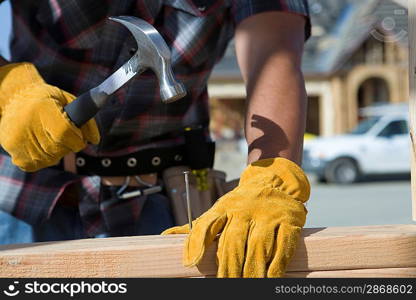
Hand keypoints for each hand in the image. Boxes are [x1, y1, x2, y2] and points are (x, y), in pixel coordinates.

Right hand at [0, 63, 99, 171]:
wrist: (15, 98)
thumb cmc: (48, 100)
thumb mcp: (68, 100)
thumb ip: (85, 119)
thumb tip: (95, 141)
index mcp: (42, 109)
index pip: (64, 133)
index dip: (77, 139)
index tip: (81, 138)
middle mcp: (27, 125)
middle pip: (58, 149)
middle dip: (68, 146)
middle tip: (66, 136)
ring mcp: (17, 140)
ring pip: (48, 159)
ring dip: (56, 153)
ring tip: (51, 138)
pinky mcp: (12, 150)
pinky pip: (34, 164)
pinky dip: (43, 158)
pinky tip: (41, 145)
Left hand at [162, 157, 309, 276]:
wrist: (274, 181)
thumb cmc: (241, 203)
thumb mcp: (219, 209)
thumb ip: (198, 227)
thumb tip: (166, 236)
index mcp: (224, 207)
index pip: (207, 224)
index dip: (197, 243)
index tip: (190, 262)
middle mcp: (244, 210)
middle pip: (233, 243)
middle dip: (229, 269)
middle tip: (226, 285)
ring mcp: (268, 216)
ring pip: (257, 248)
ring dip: (251, 272)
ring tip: (247, 285)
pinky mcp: (288, 222)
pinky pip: (282, 249)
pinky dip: (275, 268)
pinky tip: (269, 280)